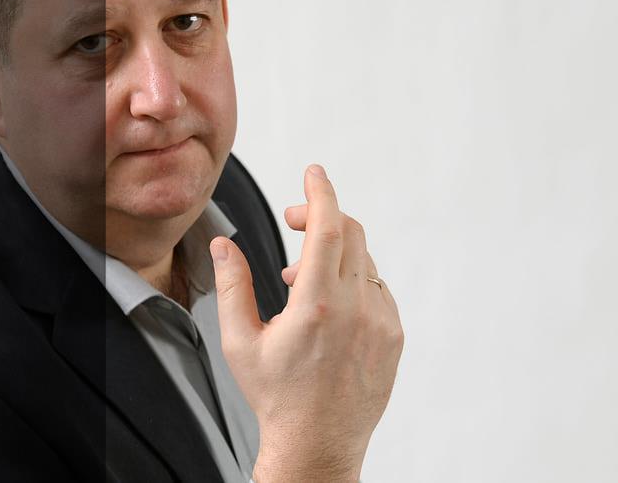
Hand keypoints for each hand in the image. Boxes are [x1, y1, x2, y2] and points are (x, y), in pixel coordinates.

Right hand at [210, 164, 403, 482]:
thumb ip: (232, 285)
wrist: (317, 444)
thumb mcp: (241, 341)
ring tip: (300, 282)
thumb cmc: (277, 397)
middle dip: (321, 217)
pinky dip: (354, 282)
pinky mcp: (394, 337)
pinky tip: (329, 307)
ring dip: (334, 255)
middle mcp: (357, 309)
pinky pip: (378, 289)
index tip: (313, 173)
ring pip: (364, 262)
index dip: (320, 193)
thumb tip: (223, 244)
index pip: (328, 227)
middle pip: (351, 234)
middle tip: (294, 222)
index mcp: (318, 305)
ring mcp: (381, 322)